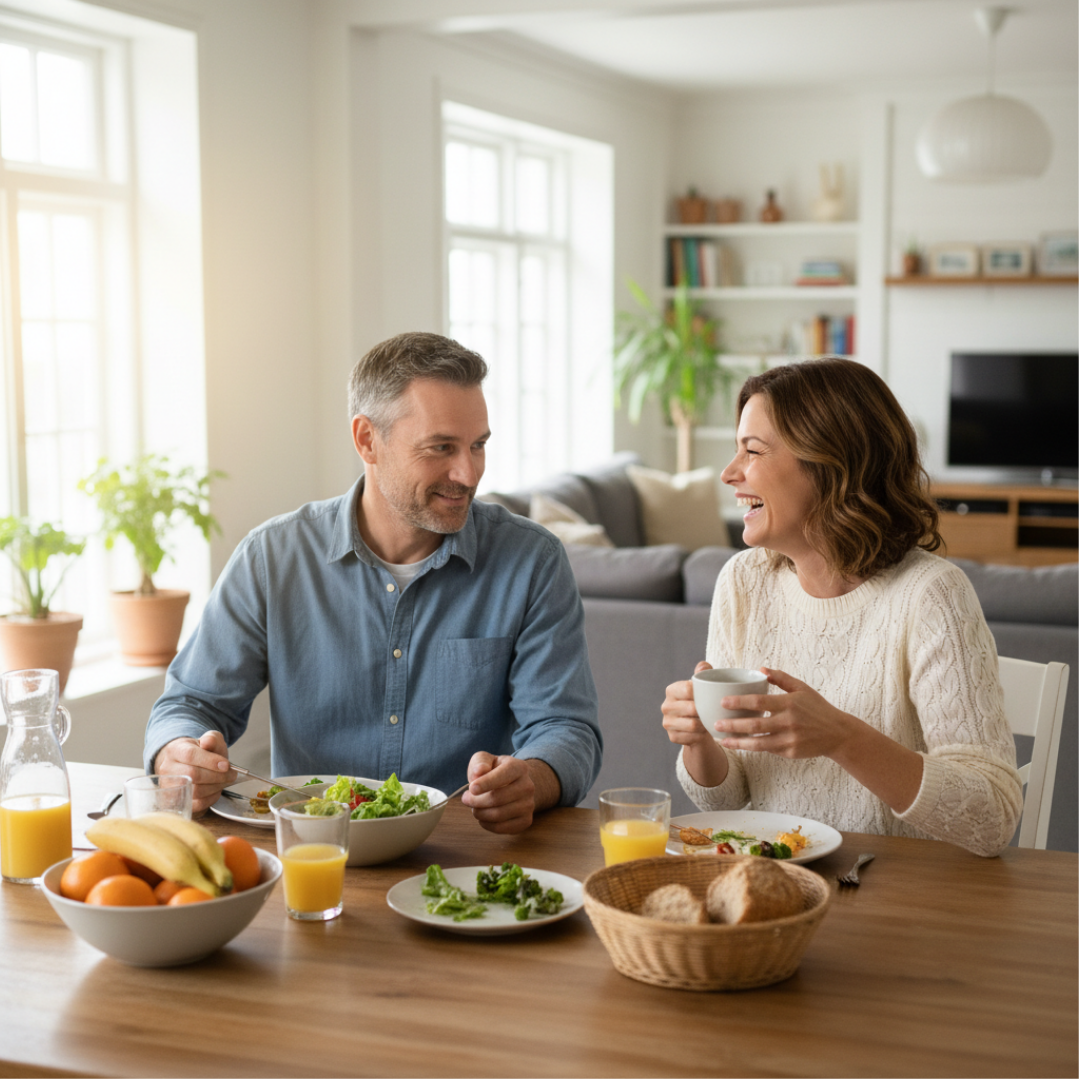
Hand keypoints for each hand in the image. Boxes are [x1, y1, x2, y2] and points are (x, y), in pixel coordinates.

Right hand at [152, 732, 236, 814]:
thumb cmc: (202, 753)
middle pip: (193, 775)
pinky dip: (211, 798)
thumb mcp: (209, 741)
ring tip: (225, 781)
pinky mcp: (175, 802)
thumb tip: (207, 742)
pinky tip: (216, 791)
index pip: (190, 755)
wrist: (188, 765)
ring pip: (195, 791)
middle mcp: (167, 768)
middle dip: (217, 776)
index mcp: (175, 750)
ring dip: (216, 787)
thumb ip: (212, 738)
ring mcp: (168, 787)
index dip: (210, 761)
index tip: (226, 765)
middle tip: (231, 775)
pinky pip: (195, 804)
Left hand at [463, 753, 540, 833]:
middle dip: (475, 801)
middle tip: (466, 799)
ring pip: (498, 815)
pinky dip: (487, 824)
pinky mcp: (526, 821)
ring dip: (479, 813)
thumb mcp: (486, 760)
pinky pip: (502, 828)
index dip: (485, 783)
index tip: (471, 788)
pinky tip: (483, 817)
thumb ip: (480, 762)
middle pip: (496, 799)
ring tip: (474, 807)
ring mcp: (529, 805)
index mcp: (519, 767)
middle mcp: (528, 786)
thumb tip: (478, 772)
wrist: (515, 785)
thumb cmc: (496, 771)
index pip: (502, 776)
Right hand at [661, 661, 729, 787]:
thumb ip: (704, 674)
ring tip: (711, 722)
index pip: (687, 689)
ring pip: (692, 725)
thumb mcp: (703, 688)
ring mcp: (667, 722)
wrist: (696, 727)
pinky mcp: (672, 737)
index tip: (713, 696)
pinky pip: (691, 738)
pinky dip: (701, 736)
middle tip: (717, 712)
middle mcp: (666, 706)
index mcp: (671, 690)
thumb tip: (703, 666)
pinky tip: (705, 733)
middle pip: (691, 708)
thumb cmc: (701, 703)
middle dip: (705, 711)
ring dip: (705, 725)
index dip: (702, 693)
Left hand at [715, 667, 855, 759]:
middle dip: (732, 725)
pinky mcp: (790, 753)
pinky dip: (752, 748)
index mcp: (789, 703)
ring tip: (722, 740)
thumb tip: (760, 669)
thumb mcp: (802, 688)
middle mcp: (788, 722)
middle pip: (755, 725)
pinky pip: (767, 750)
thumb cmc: (817, 708)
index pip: (759, 702)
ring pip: (758, 743)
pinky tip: (739, 745)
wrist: (838, 734)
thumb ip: (781, 678)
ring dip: (738, 742)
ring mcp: (789, 740)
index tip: (722, 702)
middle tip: (715, 724)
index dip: (739, 702)